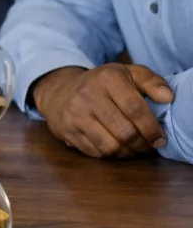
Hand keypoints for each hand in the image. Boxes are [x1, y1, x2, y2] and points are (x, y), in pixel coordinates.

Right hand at [33, 64, 173, 157]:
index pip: (135, 109)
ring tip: (133, 148)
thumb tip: (168, 97)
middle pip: (124, 132)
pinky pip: (95, 152)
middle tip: (148, 146)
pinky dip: (110, 154)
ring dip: (127, 152)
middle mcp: (88, 95)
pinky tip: (116, 147)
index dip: (151, 128)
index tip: (160, 139)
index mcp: (107, 78)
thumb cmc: (101, 84)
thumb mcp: (126, 73)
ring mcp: (75, 114)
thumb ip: (151, 81)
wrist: (59, 91)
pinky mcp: (67, 130)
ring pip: (110, 146)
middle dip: (142, 144)